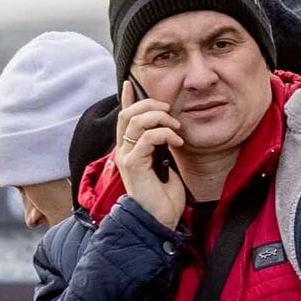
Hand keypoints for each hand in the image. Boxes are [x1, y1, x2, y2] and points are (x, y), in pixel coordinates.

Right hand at [112, 94, 191, 229]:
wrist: (159, 218)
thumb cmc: (164, 194)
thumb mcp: (164, 162)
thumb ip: (160, 146)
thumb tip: (168, 129)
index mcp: (129, 148)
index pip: (123, 117)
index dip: (126, 98)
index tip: (131, 82)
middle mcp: (123, 150)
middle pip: (127, 114)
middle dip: (150, 105)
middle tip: (169, 110)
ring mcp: (126, 157)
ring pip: (135, 122)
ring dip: (160, 118)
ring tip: (176, 128)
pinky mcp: (133, 165)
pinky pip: (146, 139)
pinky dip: (164, 135)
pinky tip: (177, 142)